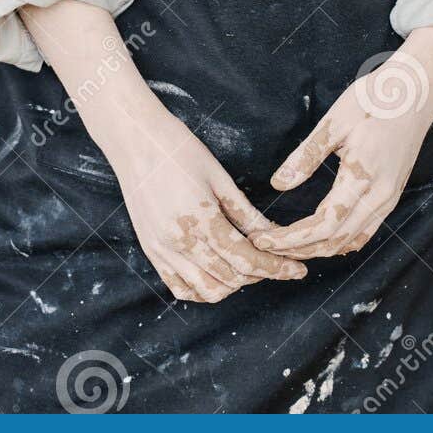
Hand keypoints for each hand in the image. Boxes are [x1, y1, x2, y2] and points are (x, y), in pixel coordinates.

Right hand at [111, 105, 308, 302]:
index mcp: (201, 220)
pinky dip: (203, 290)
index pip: (246, 259)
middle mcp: (180, 243)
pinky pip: (180, 289)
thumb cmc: (179, 149)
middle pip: (230, 279)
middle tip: (273, 260)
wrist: (135, 141)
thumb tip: (274, 235)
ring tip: (245, 265)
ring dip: (232, 285)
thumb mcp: (218, 176)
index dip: (276, 268)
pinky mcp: (151, 252)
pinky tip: (216, 272)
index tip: (298, 270)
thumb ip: (245, 212)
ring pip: (207, 292)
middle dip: (258, 275)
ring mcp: (162, 251)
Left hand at [250, 25, 432, 260]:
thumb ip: (307, 156)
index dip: (292, 238)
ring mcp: (390, 198)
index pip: (324, 224)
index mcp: (363, 175)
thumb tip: (278, 184)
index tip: (265, 240)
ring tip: (287, 245)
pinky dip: (340, 242)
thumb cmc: (375, 99)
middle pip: (336, 241)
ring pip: (351, 241)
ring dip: (318, 249)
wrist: (416, 93)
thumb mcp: (335, 121)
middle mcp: (381, 195)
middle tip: (267, 246)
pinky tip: (321, 238)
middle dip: (298, 249)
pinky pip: (365, 232)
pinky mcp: (392, 195)